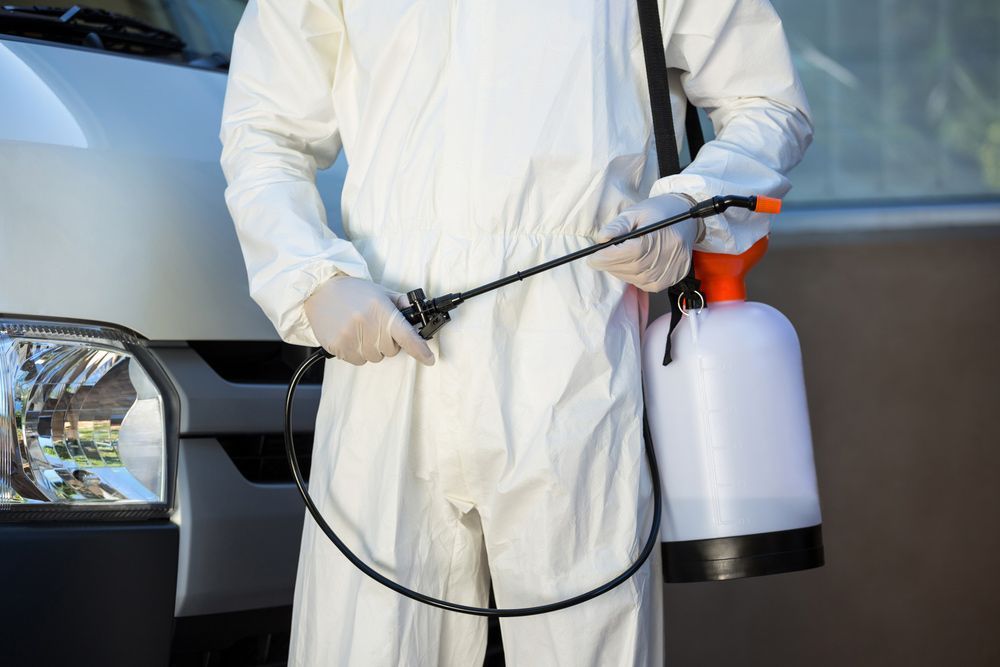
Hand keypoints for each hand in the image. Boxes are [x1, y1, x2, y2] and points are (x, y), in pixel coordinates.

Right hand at [303, 275, 434, 365]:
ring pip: (374, 357)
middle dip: (387, 342)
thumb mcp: (379, 291)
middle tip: (375, 327)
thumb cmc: (352, 290)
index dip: (420, 350)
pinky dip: (357, 352)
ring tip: (360, 330)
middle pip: (391, 350)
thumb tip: (418, 312)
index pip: (406, 336)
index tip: (429, 359)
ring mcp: (351, 337)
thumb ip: (400, 303)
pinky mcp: (338, 346)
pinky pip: (358, 361)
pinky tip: (350, 336)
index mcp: (381, 310)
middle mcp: (367, 324)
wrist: (319, 289)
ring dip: (372, 348)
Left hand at [586, 194, 703, 292]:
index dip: (605, 258)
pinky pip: (641, 283)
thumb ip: (618, 226)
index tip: (592, 257)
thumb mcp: (636, 212)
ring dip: (619, 270)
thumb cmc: (659, 214)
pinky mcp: (669, 281)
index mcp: (656, 240)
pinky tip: (633, 263)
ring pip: (632, 278)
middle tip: (600, 257)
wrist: (685, 221)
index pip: (624, 255)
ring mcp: (667, 273)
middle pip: (626, 268)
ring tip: (619, 257)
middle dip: (609, 264)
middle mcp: (664, 259)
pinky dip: (632, 275)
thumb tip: (601, 238)